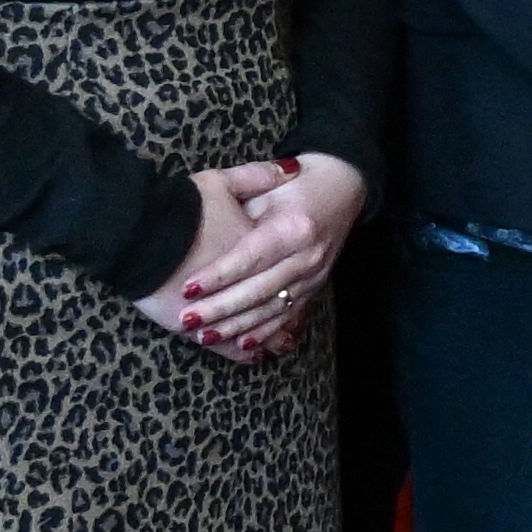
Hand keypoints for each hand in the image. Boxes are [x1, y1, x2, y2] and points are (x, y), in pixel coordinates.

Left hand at [143, 159, 323, 355]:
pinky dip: (265, 332)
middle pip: (259, 289)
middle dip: (221, 308)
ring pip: (272, 308)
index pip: (250, 257)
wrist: (343, 187)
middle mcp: (308, 256)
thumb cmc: (296, 184)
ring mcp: (315, 275)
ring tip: (205, 337)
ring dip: (238, 326)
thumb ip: (240, 207)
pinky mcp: (316, 287)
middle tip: (188, 320)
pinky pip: (288, 316)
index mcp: (294, 227)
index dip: (218, 275)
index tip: (187, 288)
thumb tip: (205, 234)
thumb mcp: (267, 184)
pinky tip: (243, 346)